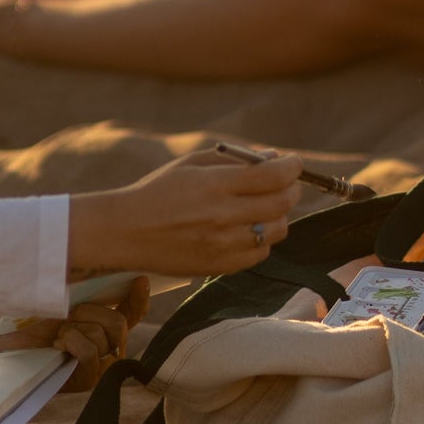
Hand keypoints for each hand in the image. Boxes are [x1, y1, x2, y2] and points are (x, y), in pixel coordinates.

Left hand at [0, 278, 149, 391]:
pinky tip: (58, 345)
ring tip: (58, 335)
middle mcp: (107, 346)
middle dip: (90, 312)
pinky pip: (90, 353)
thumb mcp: (61, 298)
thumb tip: (101, 269)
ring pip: (102, 336)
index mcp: (103, 323)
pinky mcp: (86, 379)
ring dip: (74, 328)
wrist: (5, 344)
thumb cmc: (32, 318)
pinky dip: (73, 342)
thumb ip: (85, 290)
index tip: (140, 279)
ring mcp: (99, 366)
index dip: (139, 298)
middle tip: (66, 316)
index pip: (132, 313)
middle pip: (118, 323)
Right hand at [69, 150, 303, 281]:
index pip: (272, 176)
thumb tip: (273, 157)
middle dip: (292, 188)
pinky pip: (260, 253)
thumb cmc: (158, 191)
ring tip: (267, 204)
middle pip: (281, 203)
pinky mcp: (221, 266)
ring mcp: (224, 244)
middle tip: (289, 182)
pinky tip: (249, 227)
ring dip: (280, 214)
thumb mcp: (190, 165)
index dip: (292, 167)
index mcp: (214, 185)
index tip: (296, 162)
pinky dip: (263, 238)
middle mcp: (222, 216)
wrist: (127, 231)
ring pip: (276, 230)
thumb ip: (234, 160)